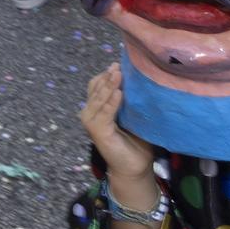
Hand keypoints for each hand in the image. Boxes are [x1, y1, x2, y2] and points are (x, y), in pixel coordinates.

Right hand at [81, 64, 154, 184]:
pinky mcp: (97, 132)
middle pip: (96, 89)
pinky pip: (104, 113)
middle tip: (118, 65)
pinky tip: (118, 93)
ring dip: (108, 86)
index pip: (97, 85)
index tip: (118, 62)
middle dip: (107, 77)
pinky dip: (110, 103)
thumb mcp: (133, 115)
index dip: (106, 74)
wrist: (134, 166)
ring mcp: (91, 122)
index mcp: (98, 107)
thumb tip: (139, 78)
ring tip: (118, 74)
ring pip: (98, 99)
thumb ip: (131, 100)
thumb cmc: (136, 140)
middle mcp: (90, 113)